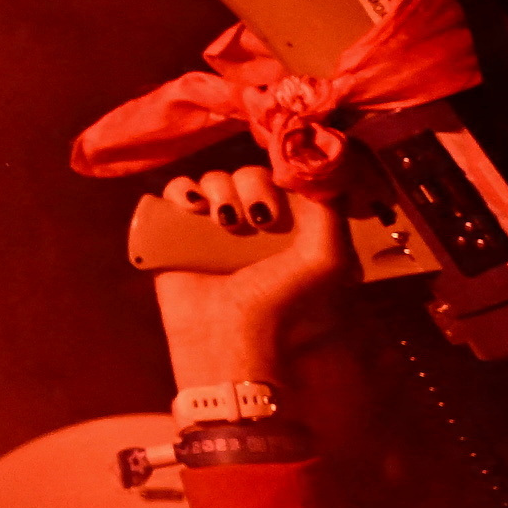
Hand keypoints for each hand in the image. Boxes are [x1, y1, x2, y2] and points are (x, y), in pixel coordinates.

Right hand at [151, 166, 354, 393]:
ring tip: (223, 222)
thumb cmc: (281, 302)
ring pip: (213, 178)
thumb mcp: (326, 259)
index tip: (283, 196)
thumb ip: (331, 214)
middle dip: (252, 188)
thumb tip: (317, 173)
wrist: (227, 335)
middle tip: (257, 220)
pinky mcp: (176, 232)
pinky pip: (176, 190)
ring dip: (219, 190)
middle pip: (248, 174)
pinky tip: (190, 207)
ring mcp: (212, 226)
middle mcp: (251, 221)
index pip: (284, 179)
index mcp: (288, 226)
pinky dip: (182, 189)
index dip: (283, 178)